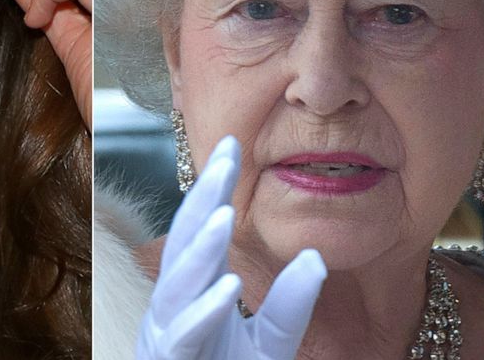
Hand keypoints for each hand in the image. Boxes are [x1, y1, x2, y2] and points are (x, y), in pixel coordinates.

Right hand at [137, 136, 327, 359]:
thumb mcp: (270, 346)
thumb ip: (289, 306)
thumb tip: (315, 256)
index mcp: (194, 296)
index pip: (200, 231)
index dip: (212, 189)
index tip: (232, 145)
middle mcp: (174, 309)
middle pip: (183, 243)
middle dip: (203, 199)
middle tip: (226, 155)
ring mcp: (168, 337)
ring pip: (176, 286)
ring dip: (201, 249)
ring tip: (227, 213)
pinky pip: (184, 337)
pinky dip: (203, 312)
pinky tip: (226, 286)